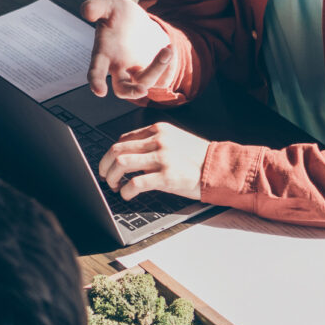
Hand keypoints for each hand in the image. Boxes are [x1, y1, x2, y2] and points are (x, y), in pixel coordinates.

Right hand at [81, 0, 174, 99]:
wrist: (140, 21)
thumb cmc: (119, 15)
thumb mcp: (110, 6)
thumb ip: (97, 7)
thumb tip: (87, 11)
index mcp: (104, 54)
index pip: (96, 71)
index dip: (96, 81)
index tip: (100, 91)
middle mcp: (119, 68)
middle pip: (122, 89)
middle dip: (131, 92)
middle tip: (142, 90)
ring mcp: (137, 73)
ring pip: (146, 83)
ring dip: (158, 69)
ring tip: (167, 49)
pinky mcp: (153, 73)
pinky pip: (162, 80)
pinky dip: (169, 68)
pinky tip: (170, 50)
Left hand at [96, 122, 211, 200]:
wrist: (219, 168)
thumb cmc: (198, 157)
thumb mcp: (176, 140)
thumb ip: (155, 143)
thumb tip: (131, 154)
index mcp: (159, 130)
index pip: (124, 138)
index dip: (112, 153)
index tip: (110, 164)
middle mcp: (159, 140)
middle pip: (118, 149)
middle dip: (105, 165)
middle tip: (105, 176)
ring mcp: (162, 158)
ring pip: (122, 163)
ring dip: (112, 177)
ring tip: (114, 186)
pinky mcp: (166, 176)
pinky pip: (135, 183)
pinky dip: (126, 190)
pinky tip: (127, 194)